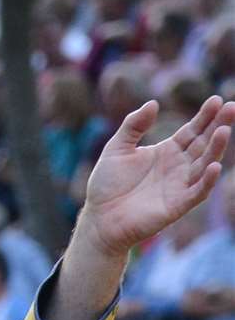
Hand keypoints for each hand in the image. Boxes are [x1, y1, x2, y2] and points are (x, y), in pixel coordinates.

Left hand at [80, 97, 234, 258]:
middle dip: (218, 125)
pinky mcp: (177, 206)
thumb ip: (133, 126)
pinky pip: (197, 192)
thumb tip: (153, 103)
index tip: (216, 100)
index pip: (192, 131)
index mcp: (167, 152)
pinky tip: (213, 165)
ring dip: (216, 148)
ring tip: (223, 130)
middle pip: (204, 143)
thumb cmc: (106, 185)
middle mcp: (178, 167)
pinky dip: (207, 180)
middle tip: (231, 107)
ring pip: (204, 164)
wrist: (98, 219)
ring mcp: (180, 186)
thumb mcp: (116, 149)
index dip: (205, 116)